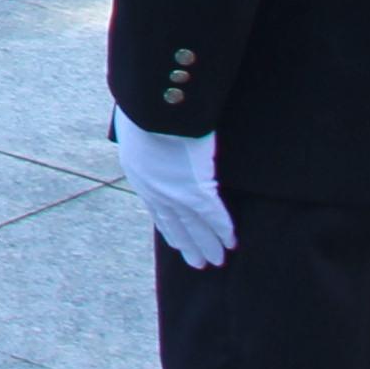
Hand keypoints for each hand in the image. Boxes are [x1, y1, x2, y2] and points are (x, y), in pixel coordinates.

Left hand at [113, 118, 232, 267]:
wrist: (150, 106)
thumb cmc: (144, 105)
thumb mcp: (138, 125)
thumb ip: (146, 136)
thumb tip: (150, 132)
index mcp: (139, 174)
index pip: (157, 210)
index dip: (170, 228)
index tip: (178, 244)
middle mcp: (154, 191)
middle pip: (175, 225)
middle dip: (189, 245)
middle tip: (199, 263)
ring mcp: (174, 193)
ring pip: (195, 226)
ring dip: (207, 245)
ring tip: (218, 261)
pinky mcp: (195, 190)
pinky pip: (214, 216)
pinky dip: (223, 230)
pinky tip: (231, 242)